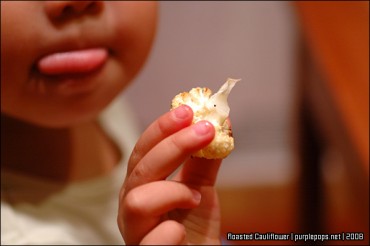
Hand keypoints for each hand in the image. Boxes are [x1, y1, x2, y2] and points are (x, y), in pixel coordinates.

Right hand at [118, 105, 222, 244]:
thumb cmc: (192, 225)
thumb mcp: (200, 188)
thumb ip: (204, 159)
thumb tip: (221, 121)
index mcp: (141, 185)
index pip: (143, 150)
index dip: (162, 129)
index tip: (188, 110)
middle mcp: (130, 206)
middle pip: (141, 168)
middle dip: (173, 145)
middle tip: (204, 129)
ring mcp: (135, 232)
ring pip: (138, 201)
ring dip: (173, 191)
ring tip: (196, 196)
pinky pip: (153, 241)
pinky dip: (171, 231)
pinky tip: (182, 230)